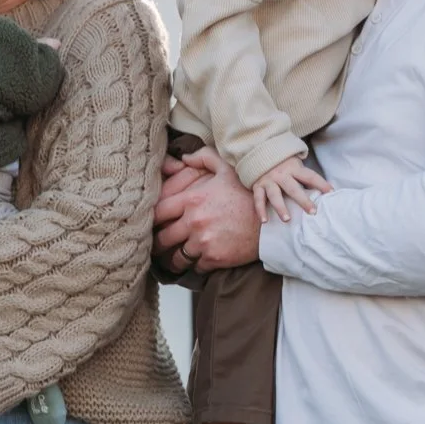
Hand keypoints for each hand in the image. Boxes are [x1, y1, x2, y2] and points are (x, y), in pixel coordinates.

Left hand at [153, 146, 260, 273]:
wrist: (272, 220)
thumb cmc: (249, 193)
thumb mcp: (227, 168)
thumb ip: (203, 157)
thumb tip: (183, 156)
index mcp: (193, 199)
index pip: (158, 212)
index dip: (152, 220)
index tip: (152, 224)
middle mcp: (194, 222)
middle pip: (162, 239)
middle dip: (158, 243)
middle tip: (157, 245)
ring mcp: (204, 242)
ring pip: (177, 257)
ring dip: (175, 258)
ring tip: (173, 258)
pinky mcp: (215, 258)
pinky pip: (195, 267)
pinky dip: (195, 266)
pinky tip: (197, 262)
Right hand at [251, 154, 330, 225]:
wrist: (259, 152)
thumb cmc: (283, 163)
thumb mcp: (296, 165)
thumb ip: (305, 176)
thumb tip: (327, 189)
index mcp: (293, 169)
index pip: (310, 177)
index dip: (321, 184)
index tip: (331, 193)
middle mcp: (281, 174)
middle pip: (293, 189)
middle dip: (303, 201)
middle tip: (312, 212)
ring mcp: (268, 181)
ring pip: (275, 195)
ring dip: (280, 208)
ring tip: (287, 220)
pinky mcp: (258, 186)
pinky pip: (258, 199)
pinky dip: (260, 210)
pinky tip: (265, 221)